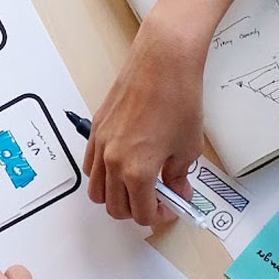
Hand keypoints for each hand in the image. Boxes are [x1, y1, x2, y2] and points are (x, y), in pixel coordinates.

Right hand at [85, 17, 205, 225]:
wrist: (162, 62)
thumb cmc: (177, 98)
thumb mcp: (188, 146)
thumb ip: (178, 176)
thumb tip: (177, 189)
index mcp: (137, 171)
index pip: (141, 213)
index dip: (159, 216)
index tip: (170, 208)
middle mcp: (113, 162)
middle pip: (115, 207)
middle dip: (136, 211)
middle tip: (156, 201)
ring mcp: (100, 145)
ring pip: (96, 190)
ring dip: (116, 196)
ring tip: (137, 186)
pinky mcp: (96, 130)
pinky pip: (91, 165)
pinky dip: (103, 175)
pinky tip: (123, 165)